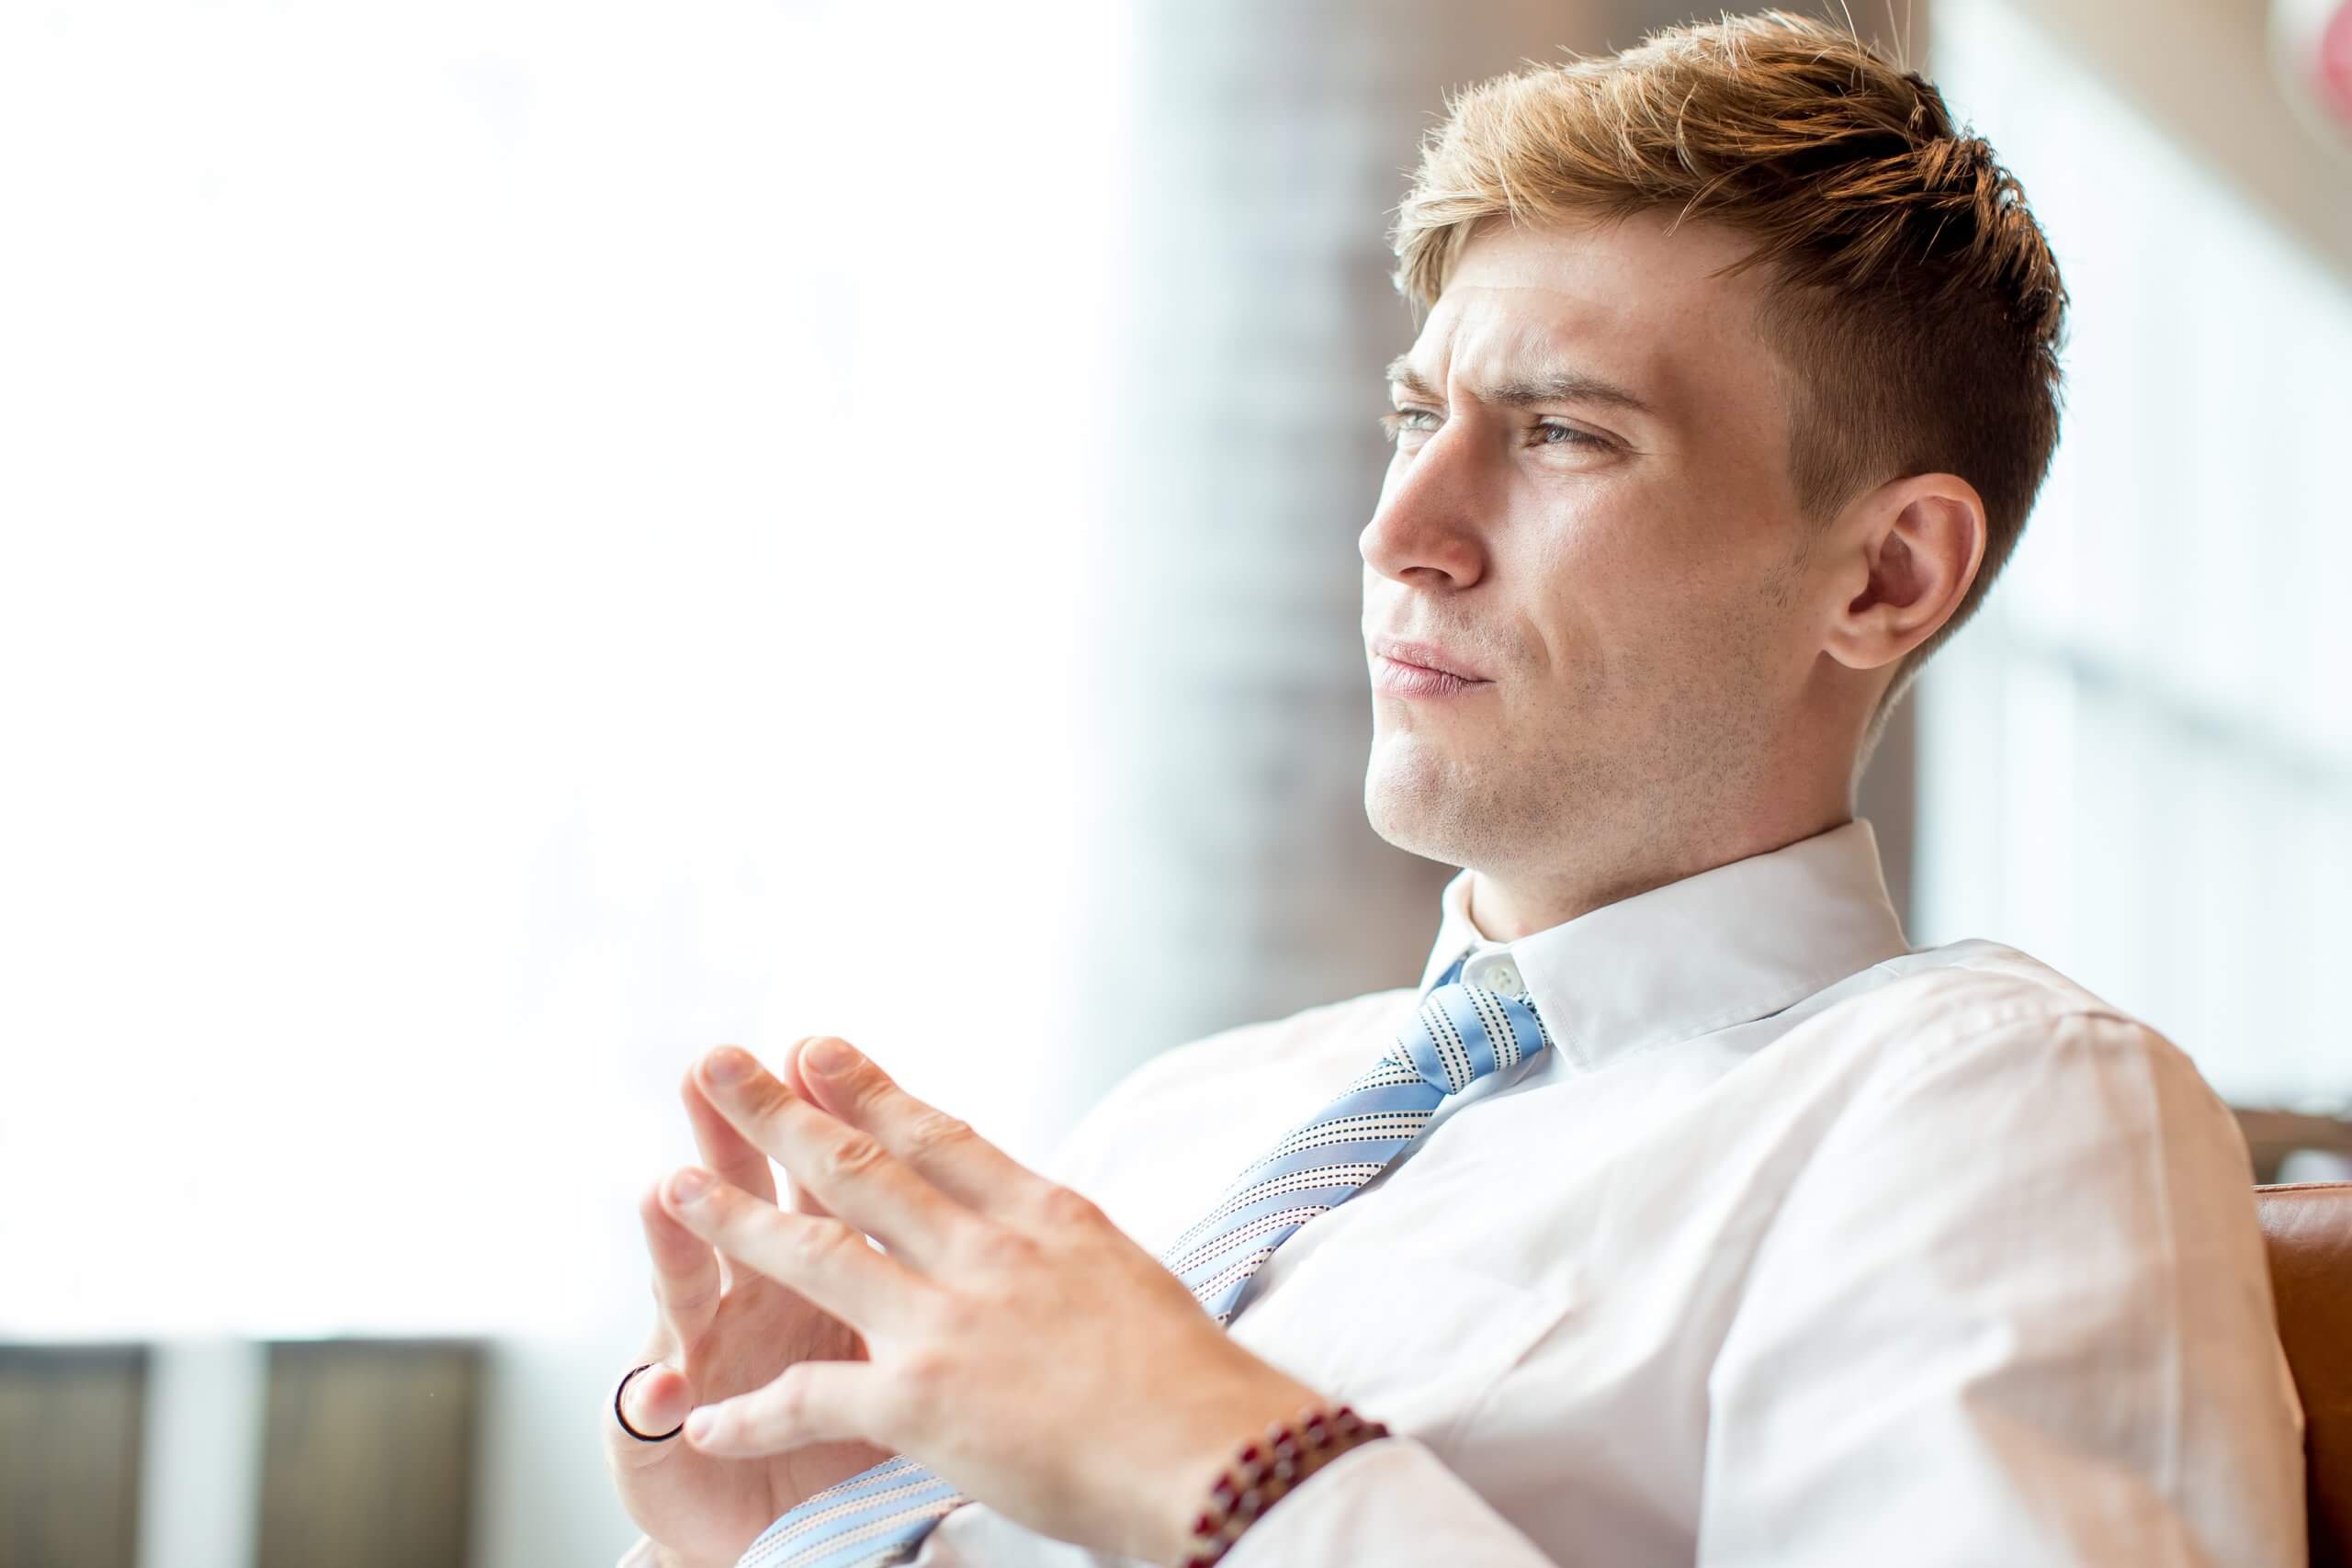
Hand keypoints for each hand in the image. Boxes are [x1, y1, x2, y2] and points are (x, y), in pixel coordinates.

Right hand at [603, 1052, 897, 1567]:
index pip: (826, 1179)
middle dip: (728, 1133)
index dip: (823, 1119)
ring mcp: (698, 1360)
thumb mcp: (905, 1360)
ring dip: (674, 1241)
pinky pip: (646, 1418)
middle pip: (742, 1204)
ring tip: (664, 1192)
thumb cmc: (863, 1429)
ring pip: (685, 1291)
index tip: (820, 1050)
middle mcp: (751, 1300)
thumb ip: (914, 1281)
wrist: (783, 1531)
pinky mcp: (656, 1440)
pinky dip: (652, 1402)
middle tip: (711, 1067)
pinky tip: (659, 1388)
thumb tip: (979, 1210)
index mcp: (824, 1273)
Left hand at [660, 1036, 1329, 1566]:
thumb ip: (1066, 1254)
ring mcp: (948, 1321)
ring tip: (676, 1186)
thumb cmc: (1197, 1387)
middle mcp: (987, 1253)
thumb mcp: (1131, 1280)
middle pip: (862, 1169)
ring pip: (816, 1254)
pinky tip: (704, 1422)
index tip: (815, 1048)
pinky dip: (749, 1416)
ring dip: (737, 1220)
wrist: (1213, 1453)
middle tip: (720, 1066)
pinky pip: (811, 1399)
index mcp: (1046, 1218)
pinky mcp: (921, 1402)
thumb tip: (1044, 1236)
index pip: (938, 1137)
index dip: (866, 1089)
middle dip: (781, 1114)